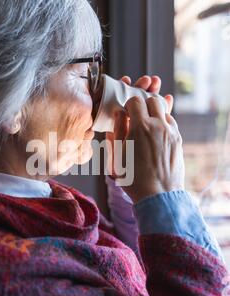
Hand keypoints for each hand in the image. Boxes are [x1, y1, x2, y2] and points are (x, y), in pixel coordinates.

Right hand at [108, 76, 184, 202]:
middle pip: (152, 100)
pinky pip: (171, 123)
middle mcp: (158, 125)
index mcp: (140, 127)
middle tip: (136, 116)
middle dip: (143, 105)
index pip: (135, 101)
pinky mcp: (178, 140)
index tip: (125, 114)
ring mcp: (170, 132)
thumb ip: (116, 131)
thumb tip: (118, 115)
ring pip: (164, 110)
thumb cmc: (133, 178)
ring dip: (154, 113)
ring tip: (147, 126)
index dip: (128, 105)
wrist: (158, 194)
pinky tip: (156, 134)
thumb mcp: (117, 155)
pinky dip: (163, 123)